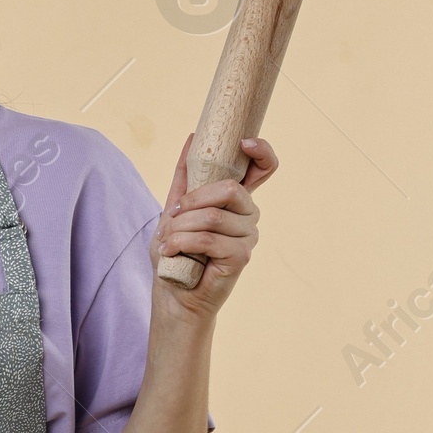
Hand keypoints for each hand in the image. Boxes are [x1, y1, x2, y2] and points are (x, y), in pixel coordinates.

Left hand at [150, 135, 278, 315]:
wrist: (173, 295)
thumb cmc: (175, 254)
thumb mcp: (174, 210)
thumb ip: (184, 178)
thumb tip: (191, 137)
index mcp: (237, 199)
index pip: (265, 167)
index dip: (262, 150)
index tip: (243, 142)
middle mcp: (248, 214)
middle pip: (230, 188)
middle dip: (192, 200)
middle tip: (172, 216)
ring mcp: (248, 235)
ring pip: (214, 216)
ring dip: (181, 227)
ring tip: (167, 240)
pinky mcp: (242, 256)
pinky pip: (210, 238)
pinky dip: (183, 242)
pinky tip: (171, 251)